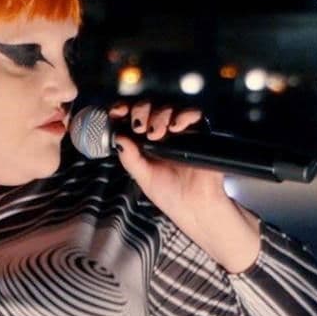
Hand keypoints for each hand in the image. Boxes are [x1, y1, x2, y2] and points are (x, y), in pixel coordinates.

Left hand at [109, 100, 259, 271]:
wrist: (195, 207)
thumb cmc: (170, 194)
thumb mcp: (143, 177)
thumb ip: (130, 158)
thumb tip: (119, 138)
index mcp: (143, 142)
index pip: (130, 118)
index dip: (123, 110)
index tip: (117, 111)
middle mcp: (160, 133)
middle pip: (148, 108)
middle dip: (140, 111)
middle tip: (140, 127)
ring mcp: (179, 132)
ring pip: (168, 108)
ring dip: (159, 115)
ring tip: (157, 132)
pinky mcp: (199, 133)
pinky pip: (193, 115)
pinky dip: (183, 116)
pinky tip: (176, 127)